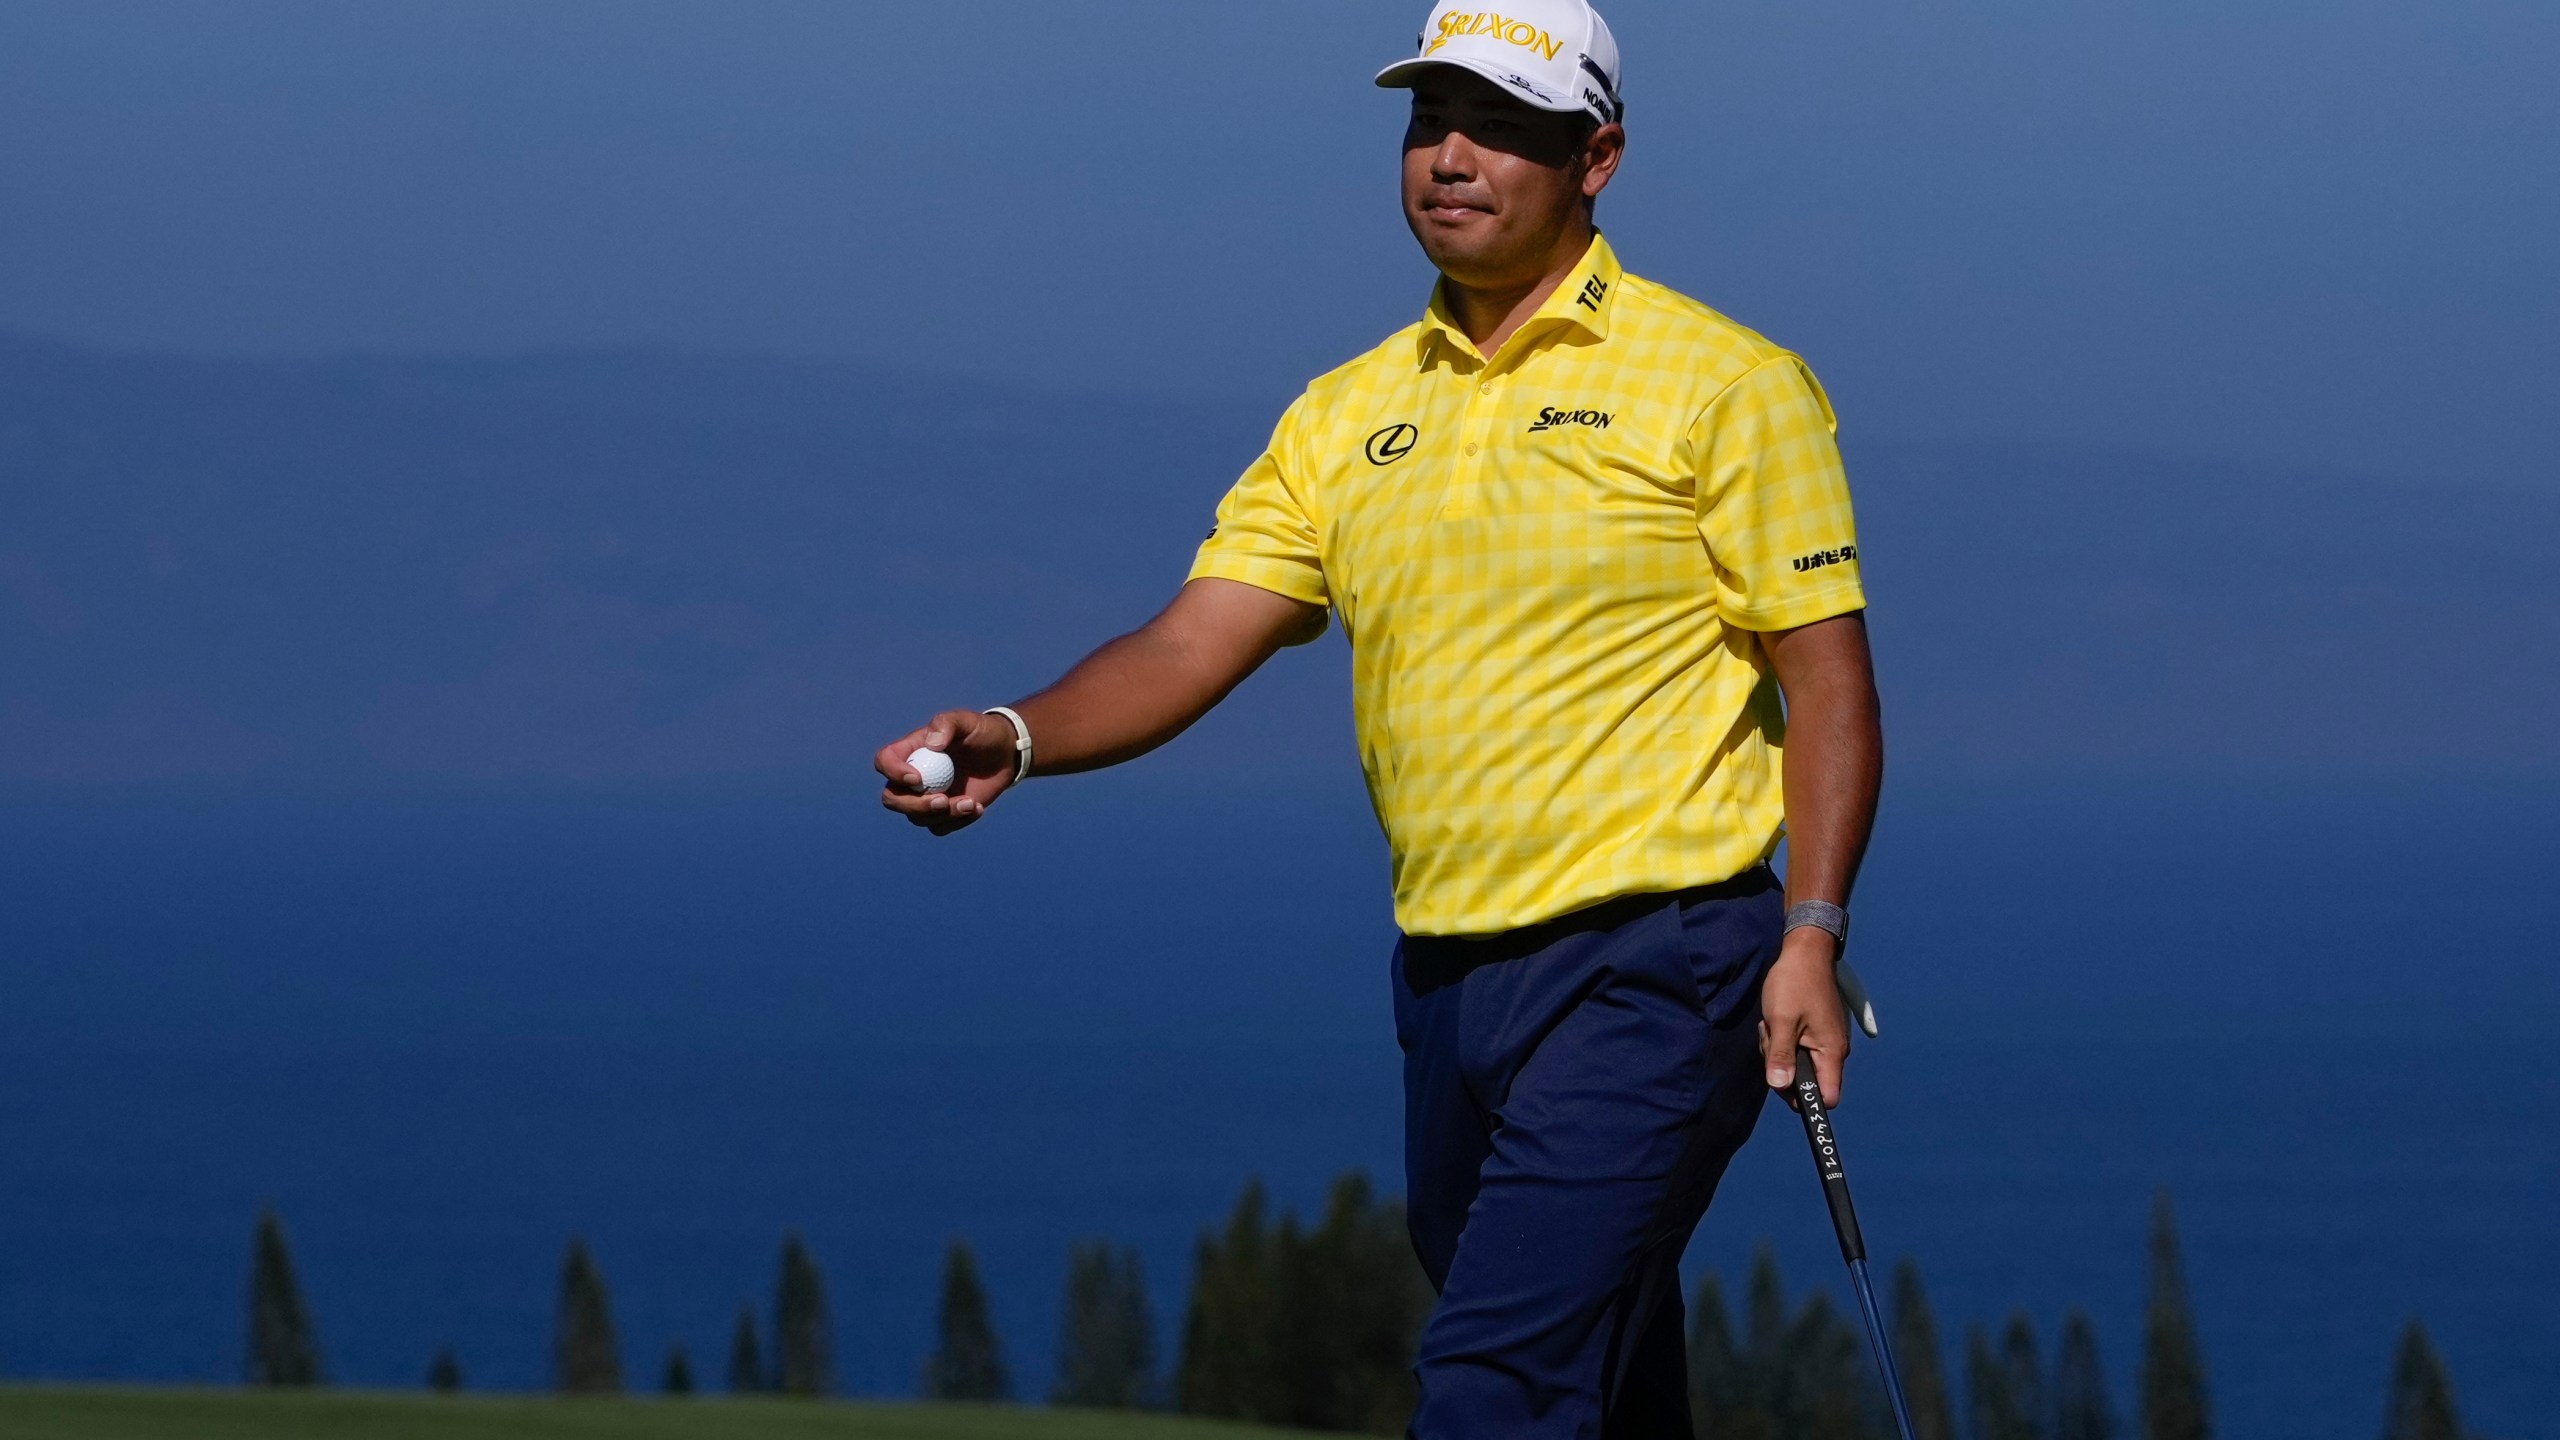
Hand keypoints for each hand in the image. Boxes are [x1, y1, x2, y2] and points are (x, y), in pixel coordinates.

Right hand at [875, 709, 1019, 835]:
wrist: (1004, 754)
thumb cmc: (981, 732)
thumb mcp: (966, 721)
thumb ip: (947, 724)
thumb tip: (932, 744)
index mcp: (910, 751)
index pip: (885, 762)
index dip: (893, 773)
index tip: (917, 779)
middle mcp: (912, 778)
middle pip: (892, 798)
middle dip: (914, 805)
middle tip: (942, 801)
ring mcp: (926, 798)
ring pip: (917, 818)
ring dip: (944, 815)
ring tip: (971, 802)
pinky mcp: (944, 814)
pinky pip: (940, 827)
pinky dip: (958, 821)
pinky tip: (977, 807)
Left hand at [1759, 927, 1851, 1107]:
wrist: (1804, 950)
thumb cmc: (1794, 983)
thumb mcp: (1781, 1022)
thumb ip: (1780, 1057)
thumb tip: (1779, 1086)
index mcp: (1832, 1051)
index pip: (1827, 1097)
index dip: (1806, 1100)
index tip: (1782, 1086)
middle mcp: (1834, 1049)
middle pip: (1806, 1081)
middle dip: (1782, 1067)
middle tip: (1771, 1039)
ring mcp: (1825, 1039)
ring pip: (1797, 1062)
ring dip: (1778, 1049)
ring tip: (1772, 1023)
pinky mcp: (1816, 1029)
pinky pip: (1796, 1046)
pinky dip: (1782, 1038)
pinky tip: (1775, 1019)